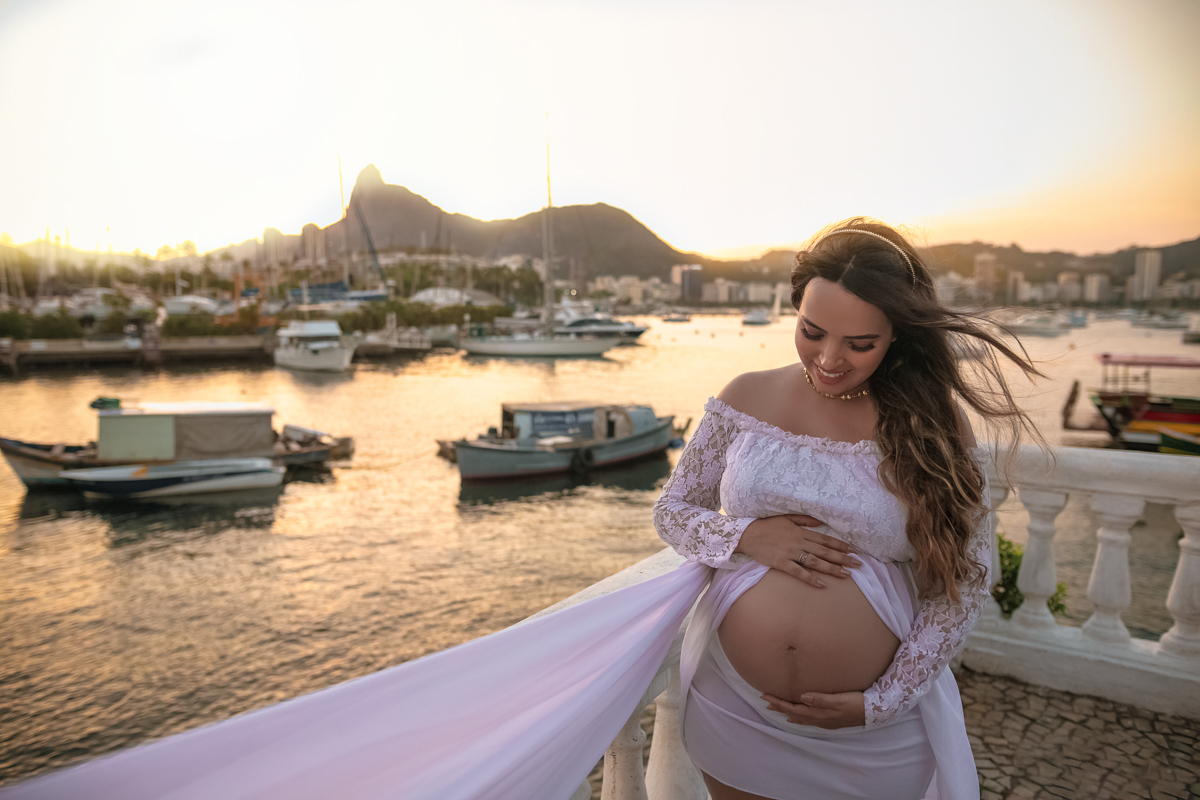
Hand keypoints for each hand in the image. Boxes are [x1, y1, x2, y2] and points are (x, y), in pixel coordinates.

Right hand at [734, 514, 862, 587]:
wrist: (747, 534)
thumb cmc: (767, 525)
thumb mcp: (786, 517)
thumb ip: (804, 519)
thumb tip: (821, 522)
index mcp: (801, 532)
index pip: (825, 539)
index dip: (840, 545)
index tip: (854, 550)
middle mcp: (798, 542)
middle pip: (824, 551)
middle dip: (842, 558)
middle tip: (858, 565)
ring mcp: (790, 553)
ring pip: (815, 562)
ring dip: (832, 569)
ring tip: (846, 575)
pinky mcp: (781, 563)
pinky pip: (798, 572)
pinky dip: (810, 579)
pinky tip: (822, 584)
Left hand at [762, 691, 866, 729]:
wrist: (875, 712)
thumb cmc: (858, 703)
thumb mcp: (840, 700)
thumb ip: (821, 699)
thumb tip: (802, 697)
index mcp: (819, 713)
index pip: (793, 708)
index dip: (779, 702)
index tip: (766, 696)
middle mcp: (819, 719)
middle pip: (794, 714)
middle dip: (779, 707)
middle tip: (765, 700)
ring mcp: (824, 721)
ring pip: (800, 718)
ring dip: (786, 712)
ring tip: (775, 708)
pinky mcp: (829, 719)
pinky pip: (808, 720)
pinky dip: (798, 717)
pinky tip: (795, 718)